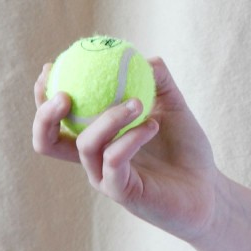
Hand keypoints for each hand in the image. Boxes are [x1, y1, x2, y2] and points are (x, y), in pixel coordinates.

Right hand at [32, 57, 219, 243]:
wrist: (208, 186)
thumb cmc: (185, 147)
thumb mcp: (173, 105)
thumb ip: (158, 79)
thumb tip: (142, 56)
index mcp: (97, 139)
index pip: (57, 120)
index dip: (43, 96)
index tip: (50, 68)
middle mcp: (94, 160)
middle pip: (48, 142)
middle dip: (45, 115)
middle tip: (64, 93)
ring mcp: (105, 178)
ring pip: (86, 145)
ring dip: (108, 118)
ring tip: (137, 102)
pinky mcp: (122, 193)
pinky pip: (114, 161)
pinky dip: (130, 138)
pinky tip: (153, 125)